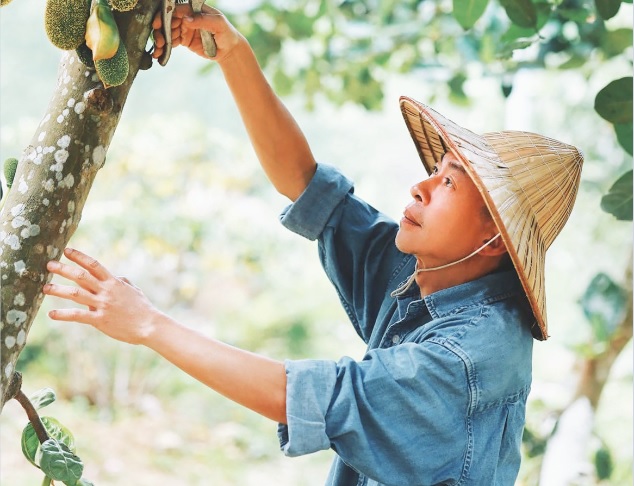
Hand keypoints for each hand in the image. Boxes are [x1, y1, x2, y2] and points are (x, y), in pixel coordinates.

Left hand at [43, 248, 160, 344]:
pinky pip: (78, 316)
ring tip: (45, 288)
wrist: (149, 325)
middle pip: (81, 277)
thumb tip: (115, 276)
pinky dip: (63, 315)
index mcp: (114, 282)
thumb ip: (122, 281)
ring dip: (59, 290)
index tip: (66, 251)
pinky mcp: (100, 320)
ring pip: (76, 294)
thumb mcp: (133, 290)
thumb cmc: (143, 308)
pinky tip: (51, 314)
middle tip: (49, 265)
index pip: (94, 265)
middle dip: (64, 269)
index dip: (79, 257)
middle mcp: (106, 291)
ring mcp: (102, 305)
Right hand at [151, 4, 243, 61]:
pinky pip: (172, 42)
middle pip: (168, 20)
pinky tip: (160, 54)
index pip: (177, 9)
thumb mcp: (219, 24)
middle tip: (159, 40)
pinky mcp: (184, 40)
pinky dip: (165, 48)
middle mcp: (188, 18)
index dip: (166, 15)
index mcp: (195, 10)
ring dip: (161, 40)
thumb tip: (187, 19)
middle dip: (161, 30)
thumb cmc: (227, 33)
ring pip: (168, 32)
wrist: (229, 50)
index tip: (158, 24)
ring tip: (158, 49)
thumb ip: (203, 20)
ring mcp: (185, 29)